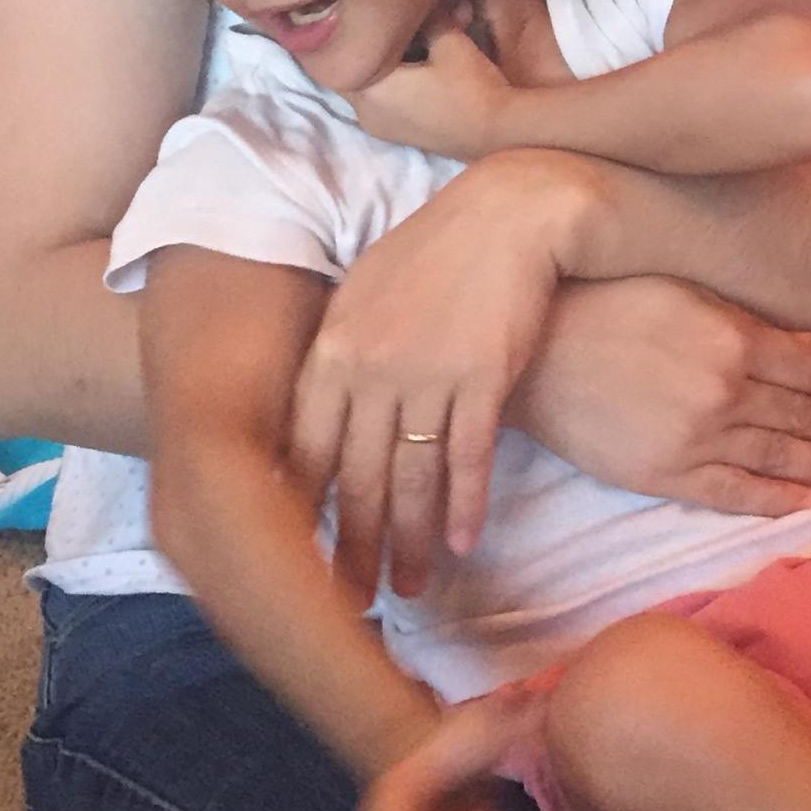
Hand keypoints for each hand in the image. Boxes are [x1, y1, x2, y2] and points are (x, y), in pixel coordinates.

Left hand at [291, 152, 589, 602]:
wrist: (512, 210)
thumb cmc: (440, 248)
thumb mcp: (368, 292)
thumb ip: (343, 353)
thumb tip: (323, 412)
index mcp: (333, 350)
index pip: (305, 451)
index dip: (301, 515)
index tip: (299, 562)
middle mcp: (371, 368)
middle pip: (354, 478)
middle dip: (352, 547)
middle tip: (352, 600)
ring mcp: (427, 374)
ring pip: (411, 478)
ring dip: (411, 541)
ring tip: (412, 588)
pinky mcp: (483, 376)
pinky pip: (469, 456)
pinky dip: (465, 503)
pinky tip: (463, 542)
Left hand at [349, 25, 513, 160]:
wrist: (500, 133)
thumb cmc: (472, 88)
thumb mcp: (449, 39)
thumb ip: (424, 17)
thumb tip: (413, 0)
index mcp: (369, 90)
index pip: (340, 51)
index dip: (351, 27)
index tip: (367, 9)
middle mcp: (363, 112)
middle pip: (352, 70)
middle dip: (368, 45)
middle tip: (387, 22)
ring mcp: (379, 126)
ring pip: (366, 86)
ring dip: (380, 65)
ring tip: (404, 42)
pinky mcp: (395, 133)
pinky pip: (380, 100)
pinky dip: (389, 82)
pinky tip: (413, 66)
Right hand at [513, 276, 810, 516]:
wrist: (538, 358)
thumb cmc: (607, 308)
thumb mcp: (684, 294)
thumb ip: (748, 319)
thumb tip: (805, 339)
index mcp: (735, 338)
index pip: (808, 369)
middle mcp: (728, 390)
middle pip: (803, 417)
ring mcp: (700, 438)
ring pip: (780, 459)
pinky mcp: (670, 475)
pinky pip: (737, 494)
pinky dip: (778, 501)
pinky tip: (807, 505)